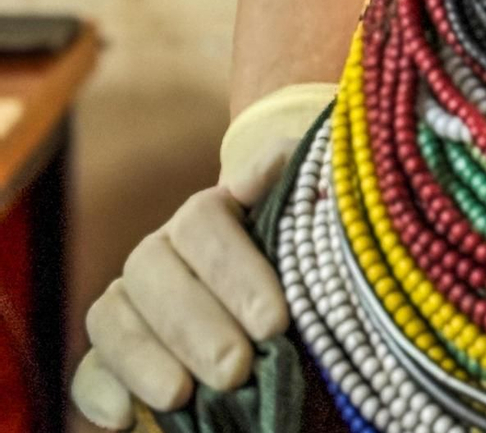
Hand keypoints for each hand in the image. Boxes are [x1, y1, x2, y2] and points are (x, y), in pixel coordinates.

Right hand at [71, 81, 332, 428]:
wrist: (277, 312)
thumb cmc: (299, 260)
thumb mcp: (308, 217)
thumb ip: (296, 180)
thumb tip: (268, 167)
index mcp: (206, 213)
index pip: (203, 222)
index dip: (236, 272)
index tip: (275, 323)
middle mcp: (158, 252)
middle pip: (154, 274)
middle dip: (197, 326)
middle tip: (237, 370)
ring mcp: (127, 305)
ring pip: (115, 319)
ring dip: (147, 359)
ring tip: (184, 396)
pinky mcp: (109, 359)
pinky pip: (88, 369)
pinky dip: (100, 392)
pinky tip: (123, 418)